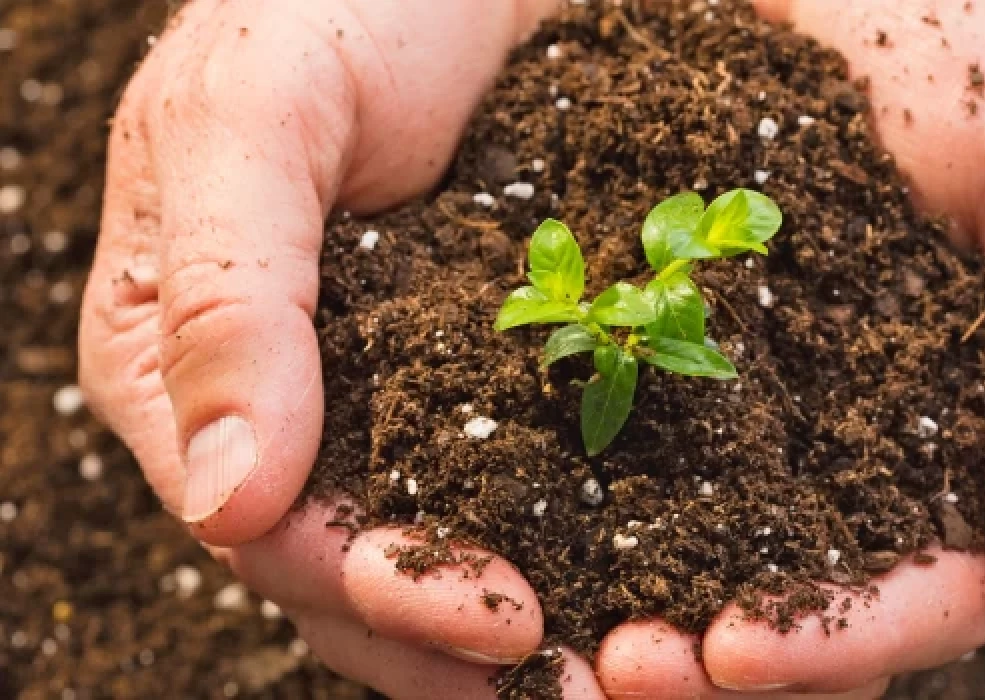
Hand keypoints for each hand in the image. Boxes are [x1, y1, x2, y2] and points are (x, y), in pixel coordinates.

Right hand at [79, 0, 607, 695]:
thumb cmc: (325, 6)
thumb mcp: (252, 119)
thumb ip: (228, 298)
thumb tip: (228, 508)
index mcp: (190, 372)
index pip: (279, 535)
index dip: (387, 594)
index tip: (508, 625)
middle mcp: (292, 412)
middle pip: (364, 580)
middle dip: (473, 650)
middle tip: (601, 692)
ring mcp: (390, 402)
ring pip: (450, 552)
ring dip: (541, 629)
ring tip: (649, 672)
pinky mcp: (486, 375)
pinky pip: (528, 480)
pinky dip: (589, 540)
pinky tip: (669, 575)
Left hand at [591, 0, 984, 695]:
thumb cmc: (958, 46)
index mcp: (940, 436)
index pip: (908, 594)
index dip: (833, 638)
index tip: (733, 651)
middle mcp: (827, 439)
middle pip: (775, 602)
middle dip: (692, 658)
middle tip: (603, 674)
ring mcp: (715, 392)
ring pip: (666, 548)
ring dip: (598, 603)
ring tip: (525, 629)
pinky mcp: (613, 335)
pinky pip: (569, 435)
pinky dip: (527, 490)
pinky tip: (472, 516)